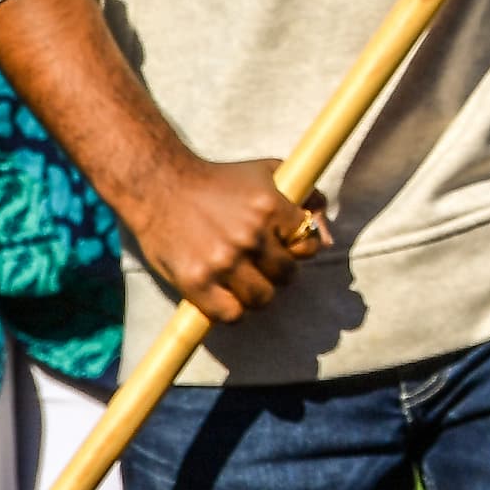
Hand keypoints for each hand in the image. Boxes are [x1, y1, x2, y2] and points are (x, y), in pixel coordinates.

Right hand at [127, 155, 327, 322]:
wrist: (161, 185)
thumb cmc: (220, 180)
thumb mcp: (269, 174)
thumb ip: (306, 199)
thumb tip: (329, 239)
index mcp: (270, 208)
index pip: (308, 246)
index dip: (297, 248)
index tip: (282, 245)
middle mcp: (249, 236)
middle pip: (287, 276)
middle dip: (277, 270)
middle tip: (259, 262)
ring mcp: (222, 262)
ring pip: (262, 299)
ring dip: (257, 292)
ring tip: (242, 278)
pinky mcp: (196, 282)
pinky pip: (231, 315)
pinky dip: (231, 310)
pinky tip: (224, 294)